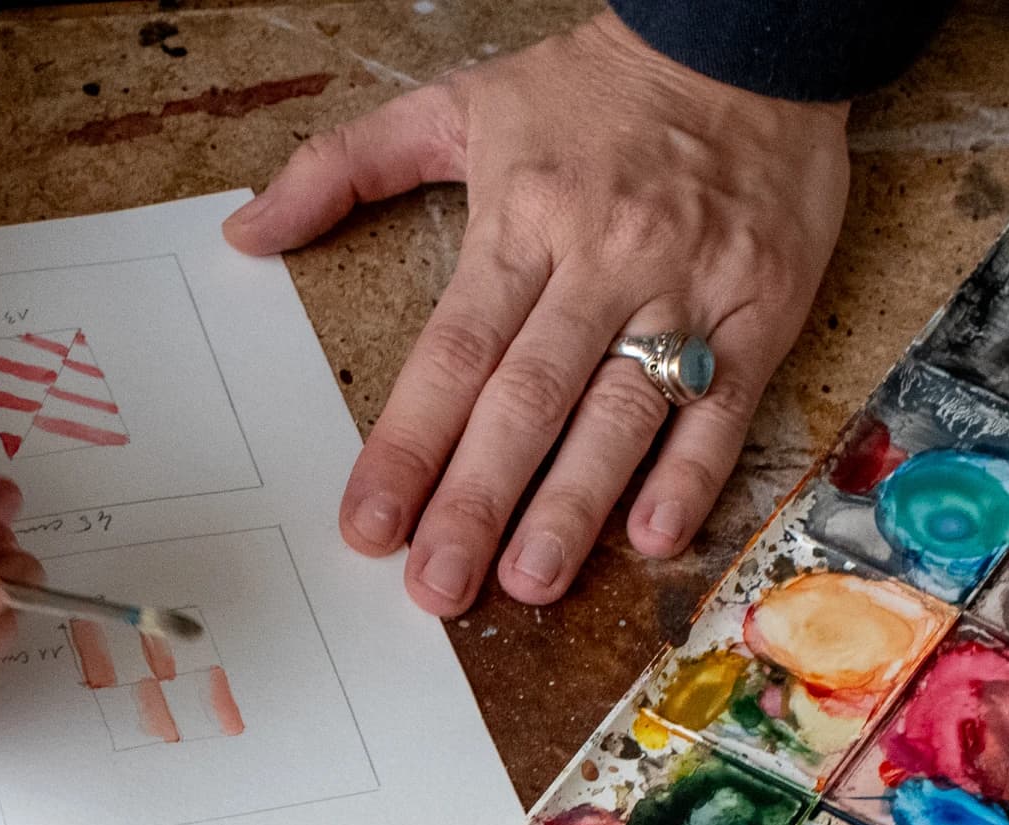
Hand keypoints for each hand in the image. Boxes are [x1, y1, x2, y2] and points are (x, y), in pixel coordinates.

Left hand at [225, 10, 849, 615]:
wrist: (751, 38)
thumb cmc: (597, 88)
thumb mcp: (460, 101)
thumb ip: (345, 165)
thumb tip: (248, 227)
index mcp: (522, 222)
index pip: (453, 352)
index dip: (408, 444)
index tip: (370, 522)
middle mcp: (600, 262)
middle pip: (528, 399)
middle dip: (477, 499)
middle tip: (437, 585)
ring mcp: (685, 289)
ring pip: (620, 410)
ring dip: (574, 504)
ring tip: (529, 581)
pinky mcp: (760, 307)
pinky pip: (724, 402)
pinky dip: (691, 472)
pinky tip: (651, 536)